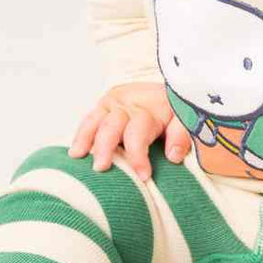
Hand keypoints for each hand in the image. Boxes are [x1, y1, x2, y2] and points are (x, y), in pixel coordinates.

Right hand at [67, 81, 192, 181]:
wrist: (172, 85)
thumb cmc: (177, 110)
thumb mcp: (187, 119)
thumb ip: (182, 135)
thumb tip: (173, 156)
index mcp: (149, 108)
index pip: (139, 133)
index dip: (138, 156)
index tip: (143, 176)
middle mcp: (128, 103)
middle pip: (112, 126)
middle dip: (105, 148)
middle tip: (100, 168)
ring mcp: (114, 102)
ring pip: (95, 120)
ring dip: (86, 139)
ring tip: (77, 156)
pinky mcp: (105, 104)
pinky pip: (89, 119)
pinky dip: (81, 134)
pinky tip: (75, 150)